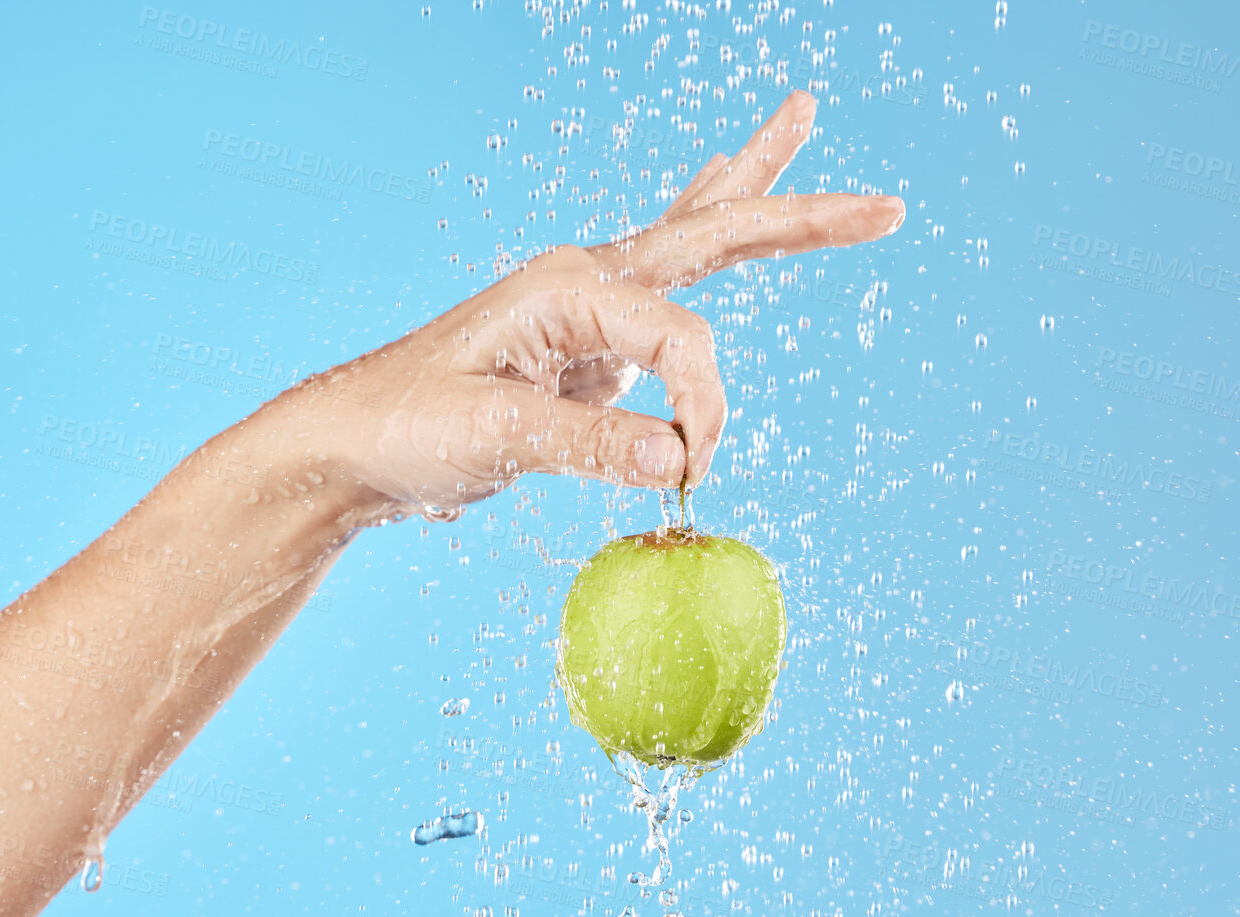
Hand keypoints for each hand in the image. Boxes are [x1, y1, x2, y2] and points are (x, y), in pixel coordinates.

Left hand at [280, 90, 904, 515]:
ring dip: (751, 194)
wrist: (354, 442)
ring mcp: (588, 309)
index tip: (692, 469)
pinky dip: (703, 238)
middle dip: (797, 218)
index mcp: (566, 289)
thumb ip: (590, 443)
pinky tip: (720, 188)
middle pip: (711, 234)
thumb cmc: (407, 427)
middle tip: (886, 206)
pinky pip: (665, 292)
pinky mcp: (587, 347)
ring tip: (796, 123)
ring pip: (691, 239)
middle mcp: (584, 282)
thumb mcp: (495, 437)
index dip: (706, 405)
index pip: (682, 339)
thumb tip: (679, 459)